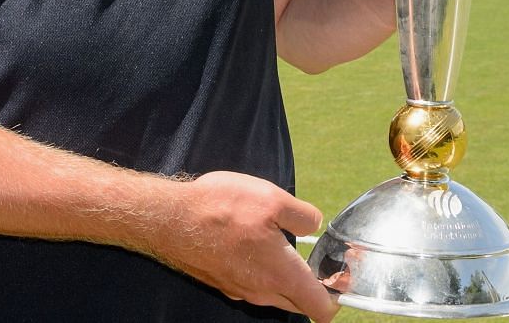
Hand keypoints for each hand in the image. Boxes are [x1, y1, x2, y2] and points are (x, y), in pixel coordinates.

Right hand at [148, 172, 338, 321]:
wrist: (168, 220)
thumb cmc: (220, 209)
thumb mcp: (272, 199)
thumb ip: (302, 215)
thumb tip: (313, 224)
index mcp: (282, 276)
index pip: (320, 309)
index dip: (336, 297)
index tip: (339, 276)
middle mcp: (262, 291)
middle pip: (299, 304)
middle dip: (312, 287)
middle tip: (315, 258)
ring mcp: (239, 290)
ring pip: (274, 293)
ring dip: (284, 276)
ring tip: (282, 243)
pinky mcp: (222, 282)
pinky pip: (252, 283)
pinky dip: (260, 270)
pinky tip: (251, 241)